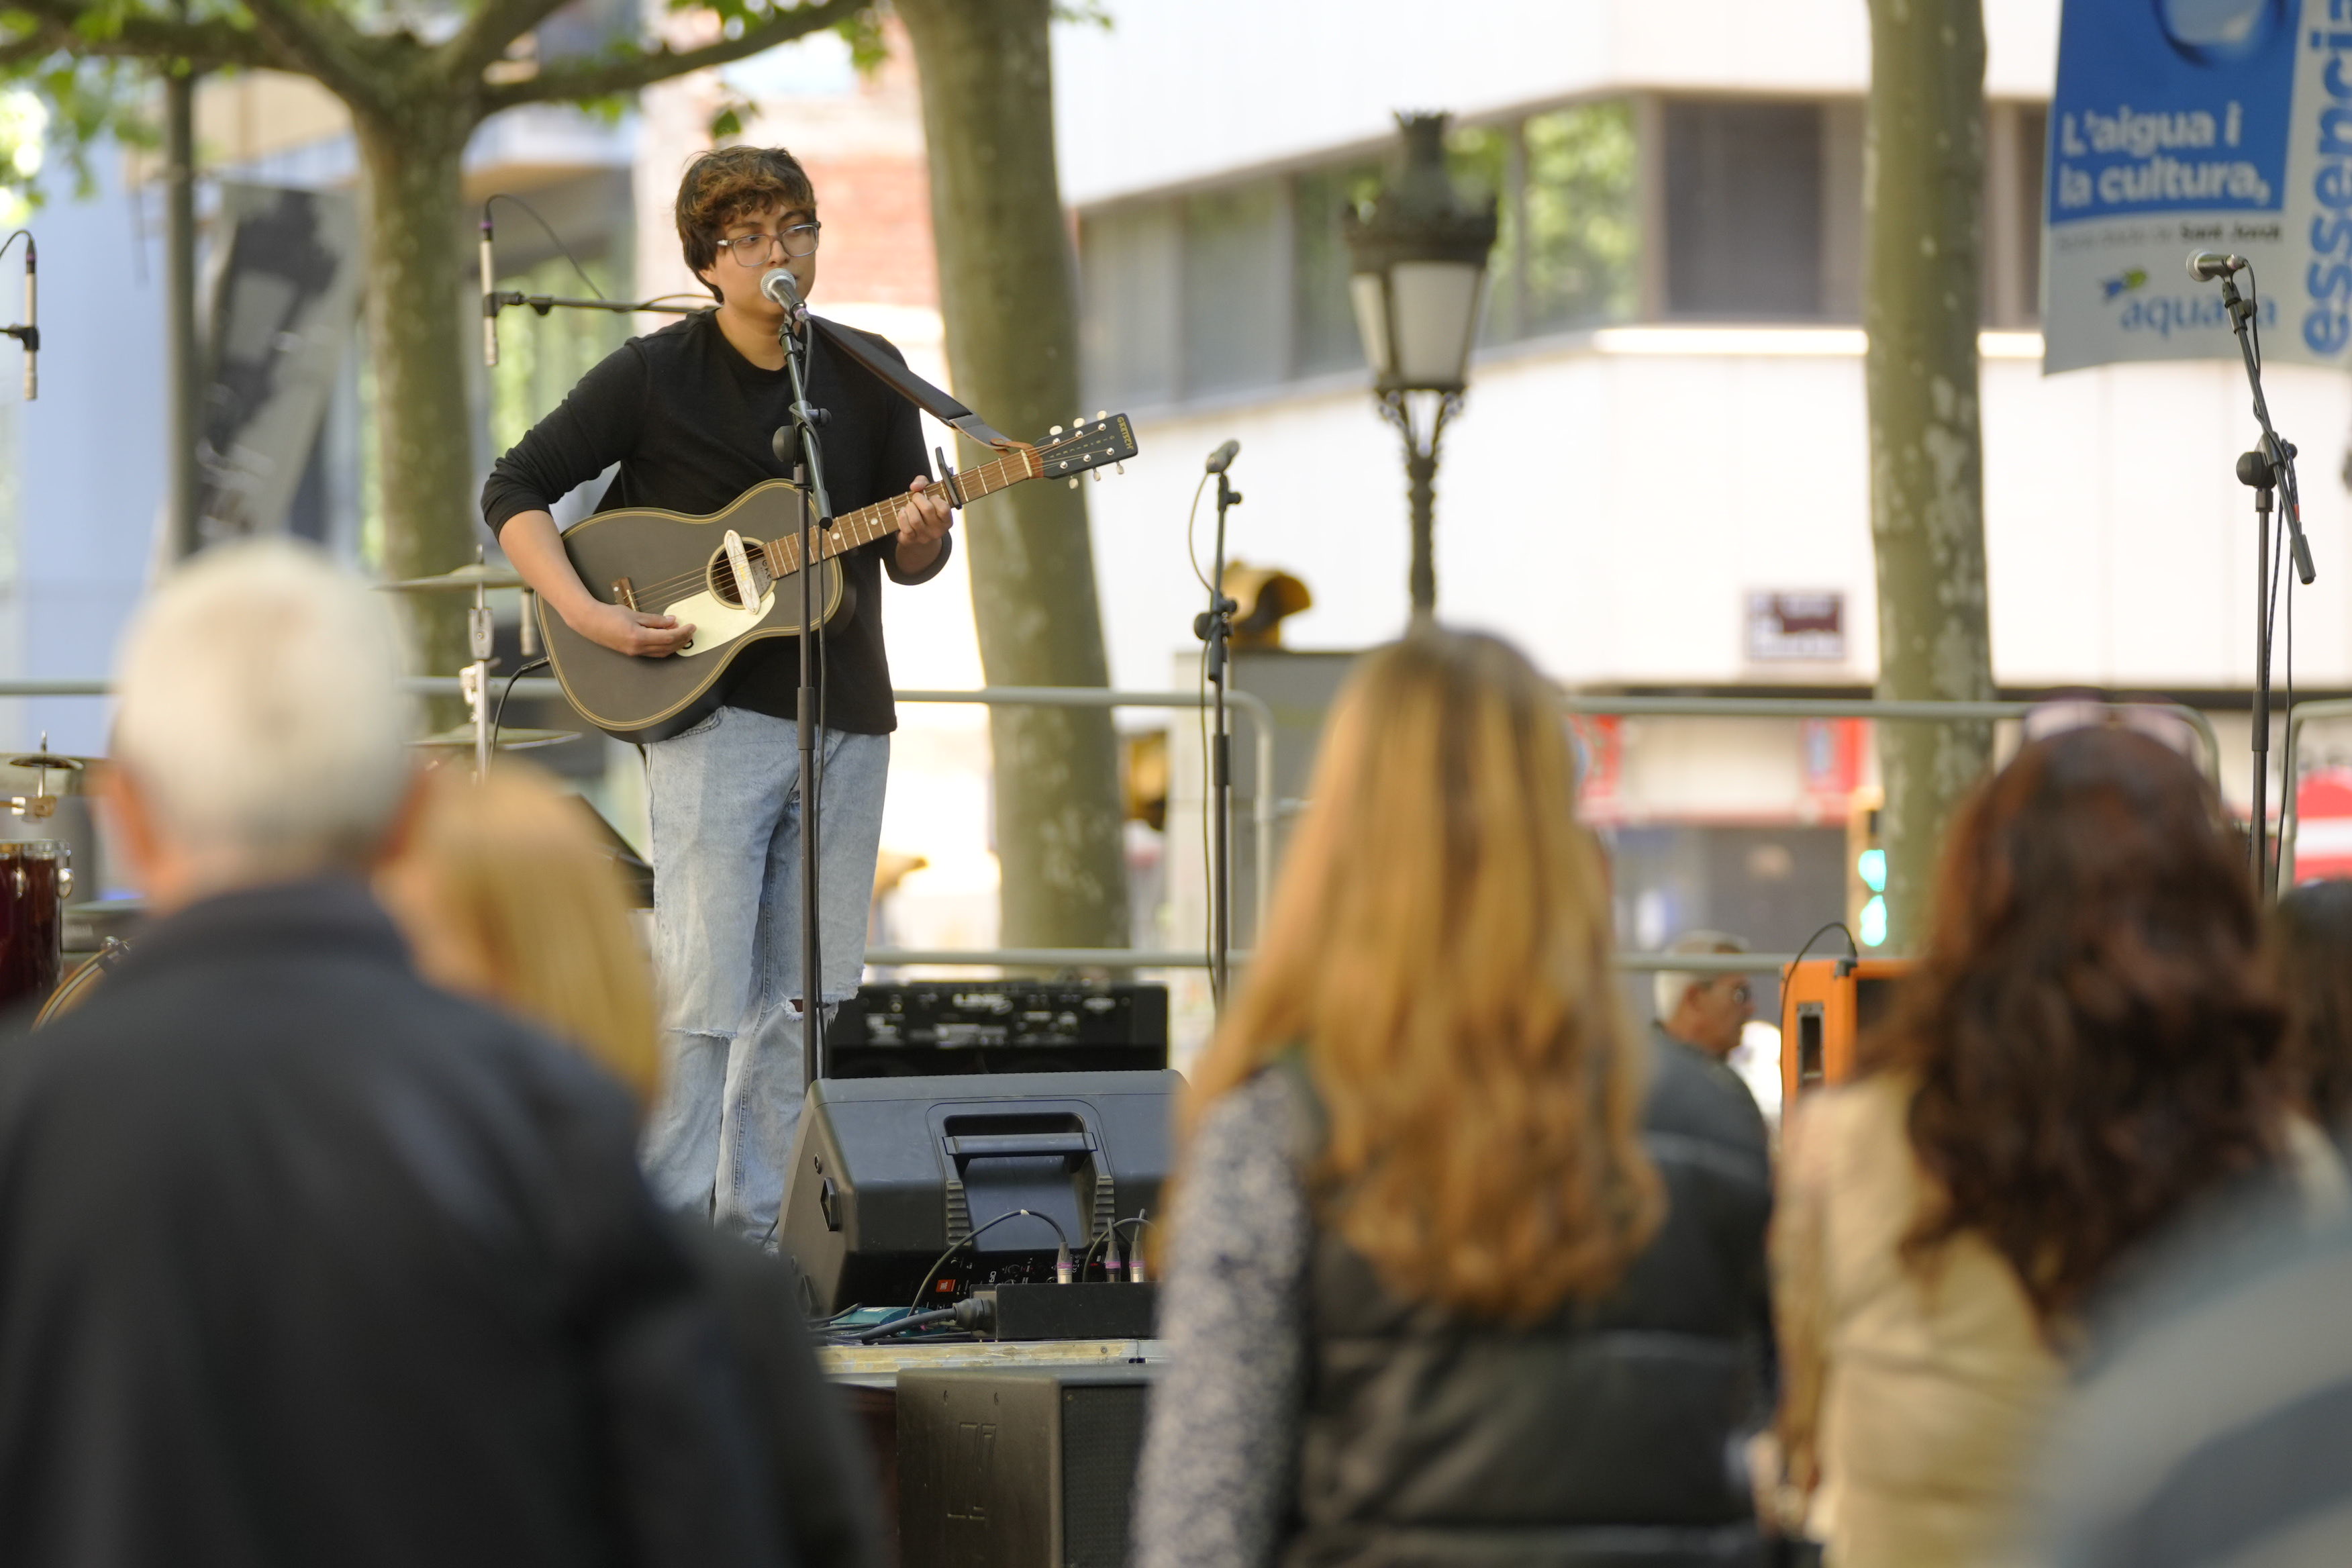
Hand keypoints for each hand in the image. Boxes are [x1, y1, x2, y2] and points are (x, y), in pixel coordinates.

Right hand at [569, 597, 695, 657]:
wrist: (590, 622)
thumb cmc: (610, 615)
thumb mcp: (635, 614)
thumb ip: (655, 620)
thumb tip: (673, 622)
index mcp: (639, 638)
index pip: (667, 638)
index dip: (682, 633)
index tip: (691, 626)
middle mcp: (638, 649)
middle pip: (667, 648)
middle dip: (682, 640)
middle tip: (691, 630)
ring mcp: (635, 653)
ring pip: (661, 653)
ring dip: (674, 645)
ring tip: (683, 635)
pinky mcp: (632, 653)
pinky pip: (653, 653)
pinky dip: (664, 647)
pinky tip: (669, 639)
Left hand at [895, 476, 953, 571]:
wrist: (917, 533)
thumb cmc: (924, 509)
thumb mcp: (928, 493)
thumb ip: (923, 482)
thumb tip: (915, 486)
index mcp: (947, 520)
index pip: (944, 508)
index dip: (935, 499)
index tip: (931, 497)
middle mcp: (938, 531)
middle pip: (927, 509)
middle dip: (918, 498)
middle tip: (916, 497)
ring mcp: (925, 537)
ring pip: (915, 519)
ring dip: (909, 507)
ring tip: (909, 505)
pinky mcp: (911, 540)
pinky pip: (906, 527)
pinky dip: (902, 516)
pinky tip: (903, 512)